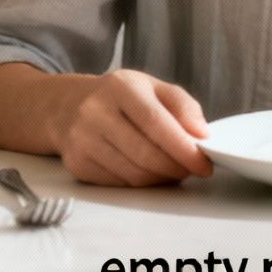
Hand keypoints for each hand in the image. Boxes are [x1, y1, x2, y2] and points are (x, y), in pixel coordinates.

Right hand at [46, 69, 212, 186]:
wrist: (67, 106)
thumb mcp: (151, 87)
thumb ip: (182, 106)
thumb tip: (202, 135)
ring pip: (134, 174)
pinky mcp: (77, 164)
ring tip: (170, 169)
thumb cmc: (118, 98)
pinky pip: (120, 184)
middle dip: (176, 168)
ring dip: (161, 178)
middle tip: (191, 170)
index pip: (156, 123)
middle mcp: (95, 111)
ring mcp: (82, 139)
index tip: (204, 163)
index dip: (184, 148)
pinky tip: (147, 171)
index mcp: (119, 87)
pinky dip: (141, 183)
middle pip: (146, 154)